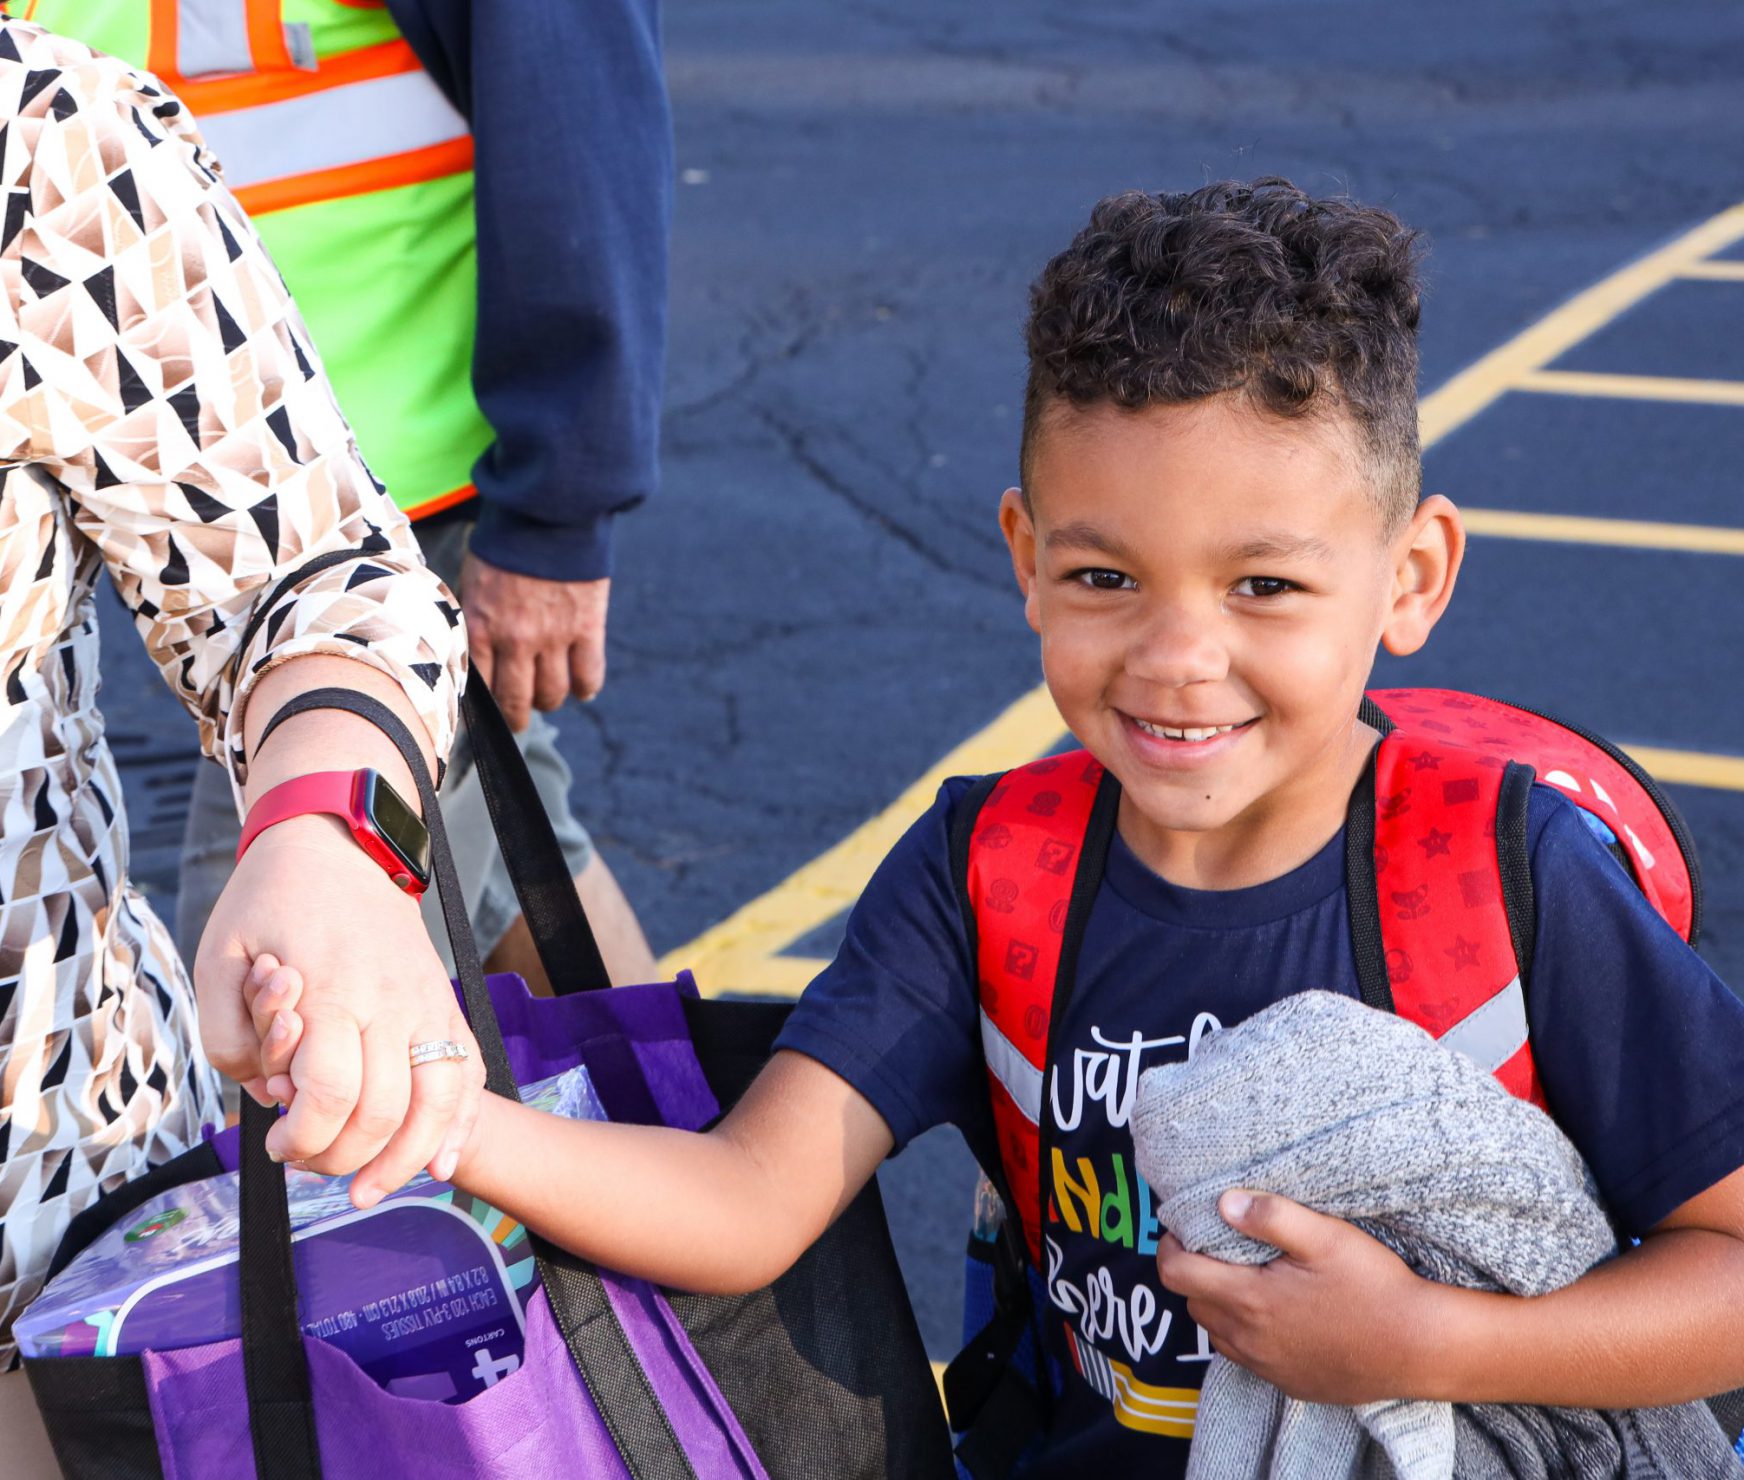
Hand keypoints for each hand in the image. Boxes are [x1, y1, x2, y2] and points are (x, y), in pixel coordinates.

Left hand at [195, 817, 485, 1206]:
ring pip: (440, 1102)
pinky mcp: (447, 1003)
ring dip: (407, 1160)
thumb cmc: (269, 903)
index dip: (305, 1138)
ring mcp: (428, 1002)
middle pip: (385, 1111)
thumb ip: (229, 1039)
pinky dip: (460, 1125)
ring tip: (371, 1188)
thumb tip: (270, 1092)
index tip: (277, 1142)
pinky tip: (440, 1163)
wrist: (337, 844)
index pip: (331, 1095)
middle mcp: (390, 1001)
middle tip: (306, 1159)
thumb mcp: (217, 961)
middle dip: (342, 1157)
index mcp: (330, 991)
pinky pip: (469, 1075)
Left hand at [459, 552, 608, 729]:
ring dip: (549, 701)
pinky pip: (588, 676)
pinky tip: (580, 687)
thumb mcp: (472, 581)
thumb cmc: (505, 541)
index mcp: (479, 626)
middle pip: (516, 702)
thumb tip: (470, 653)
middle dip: (516, 717)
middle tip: (518, 719)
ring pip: (552, 695)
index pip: (479, 687)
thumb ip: (472, 619)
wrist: (548, 509)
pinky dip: (584, 688)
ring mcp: (553, 637)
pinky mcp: (586, 628)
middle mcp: (514, 639)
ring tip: (548, 696)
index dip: (484, 706)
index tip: (488, 711)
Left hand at [1156, 1190, 1434, 1403]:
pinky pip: (1247, 1357)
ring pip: (1217, 1333)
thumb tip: (1224, 1202)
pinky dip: (1245, 1333)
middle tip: (1218, 1246)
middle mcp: (1249, 1340)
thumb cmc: (1375, 1286)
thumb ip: (1270, 1216)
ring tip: (1246, 1276)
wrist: (1421, 1348)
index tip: (1182, 1228)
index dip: (1169, 1246)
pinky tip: (1276, 1313)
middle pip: (1193, 1303)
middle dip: (1194, 1272)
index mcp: (1249, 1300)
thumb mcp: (1326, 1237)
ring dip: (1218, 1304)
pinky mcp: (1290, 1384)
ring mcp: (1269, 1367)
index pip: (1176, 1274)